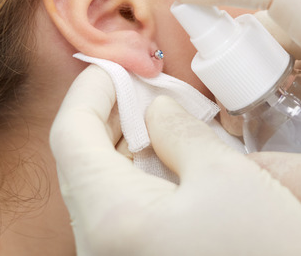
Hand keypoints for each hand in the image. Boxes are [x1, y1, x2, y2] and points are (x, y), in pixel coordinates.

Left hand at [50, 65, 300, 255]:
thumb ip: (181, 134)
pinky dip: (143, 180)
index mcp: (110, 217)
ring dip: (132, 147)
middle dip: (116, 115)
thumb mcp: (230, 180)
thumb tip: (157, 109)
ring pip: (103, 188)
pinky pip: (122, 214)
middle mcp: (97, 245)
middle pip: (83, 161)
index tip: (122, 62)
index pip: (70, 134)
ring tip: (175, 122)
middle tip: (156, 88)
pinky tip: (180, 165)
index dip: (92, 88)